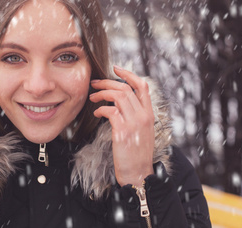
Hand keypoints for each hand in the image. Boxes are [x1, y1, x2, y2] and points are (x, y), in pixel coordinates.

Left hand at [89, 66, 154, 186]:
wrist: (139, 173)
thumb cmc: (137, 154)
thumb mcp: (142, 131)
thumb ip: (135, 115)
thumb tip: (119, 102)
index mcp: (149, 114)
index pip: (142, 86)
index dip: (128, 74)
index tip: (116, 68)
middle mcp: (144, 116)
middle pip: (126, 88)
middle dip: (107, 82)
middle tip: (95, 83)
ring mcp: (134, 123)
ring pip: (118, 96)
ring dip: (102, 94)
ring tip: (92, 98)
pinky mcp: (123, 132)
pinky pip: (110, 111)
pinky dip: (101, 109)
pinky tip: (97, 114)